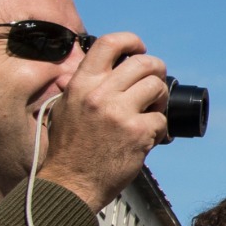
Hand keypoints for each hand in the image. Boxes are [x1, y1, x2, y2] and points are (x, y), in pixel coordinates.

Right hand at [37, 33, 168, 211]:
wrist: (71, 184)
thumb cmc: (68, 150)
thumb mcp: (63, 109)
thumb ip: (78, 87)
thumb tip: (90, 70)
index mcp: (81, 84)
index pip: (109, 44)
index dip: (131, 41)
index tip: (140, 49)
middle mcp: (100, 93)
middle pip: (143, 63)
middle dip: (157, 70)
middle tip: (156, 83)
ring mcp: (119, 112)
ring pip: (157, 88)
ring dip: (161, 99)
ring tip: (153, 112)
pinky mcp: (137, 132)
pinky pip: (162, 120)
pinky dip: (160, 130)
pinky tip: (149, 138)